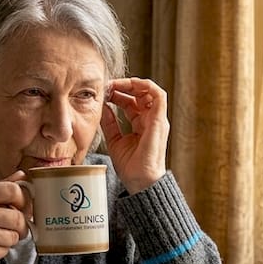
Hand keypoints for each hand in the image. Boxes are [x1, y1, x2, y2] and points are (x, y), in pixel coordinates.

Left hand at [101, 77, 168, 193]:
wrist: (140, 180)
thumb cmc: (130, 166)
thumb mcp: (114, 140)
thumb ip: (109, 123)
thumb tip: (102, 107)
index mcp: (141, 124)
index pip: (131, 102)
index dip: (117, 94)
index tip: (103, 92)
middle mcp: (151, 120)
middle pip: (140, 94)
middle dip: (123, 86)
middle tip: (107, 85)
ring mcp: (157, 119)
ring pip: (149, 91)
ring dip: (132, 83)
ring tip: (116, 83)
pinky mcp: (159, 120)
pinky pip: (158, 95)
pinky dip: (145, 85)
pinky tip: (129, 84)